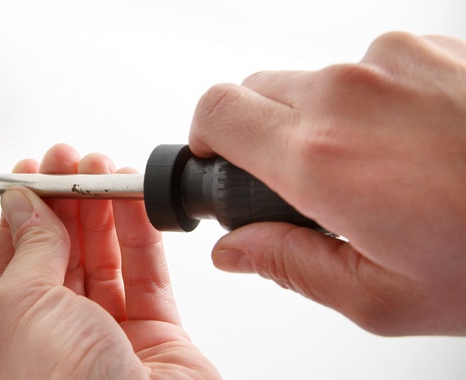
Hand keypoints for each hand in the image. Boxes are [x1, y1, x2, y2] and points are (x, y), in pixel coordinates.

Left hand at [0, 145, 219, 378]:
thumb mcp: (23, 308)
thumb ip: (29, 250)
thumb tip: (24, 203)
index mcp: (13, 335)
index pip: (15, 259)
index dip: (24, 209)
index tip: (31, 170)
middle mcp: (60, 336)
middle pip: (62, 251)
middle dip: (66, 199)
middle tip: (72, 161)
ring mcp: (111, 335)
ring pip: (106, 256)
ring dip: (105, 208)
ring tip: (103, 170)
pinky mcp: (159, 335)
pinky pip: (149, 272)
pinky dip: (143, 232)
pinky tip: (135, 201)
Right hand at [189, 32, 465, 335]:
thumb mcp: (381, 296)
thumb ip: (288, 265)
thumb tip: (235, 248)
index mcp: (321, 158)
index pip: (215, 112)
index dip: (203, 138)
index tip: (216, 162)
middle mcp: (350, 93)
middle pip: (254, 90)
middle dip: (258, 133)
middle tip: (300, 181)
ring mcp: (394, 61)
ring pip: (313, 80)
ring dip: (322, 120)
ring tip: (378, 169)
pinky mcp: (431, 46)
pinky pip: (369, 68)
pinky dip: (370, 101)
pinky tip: (414, 144)